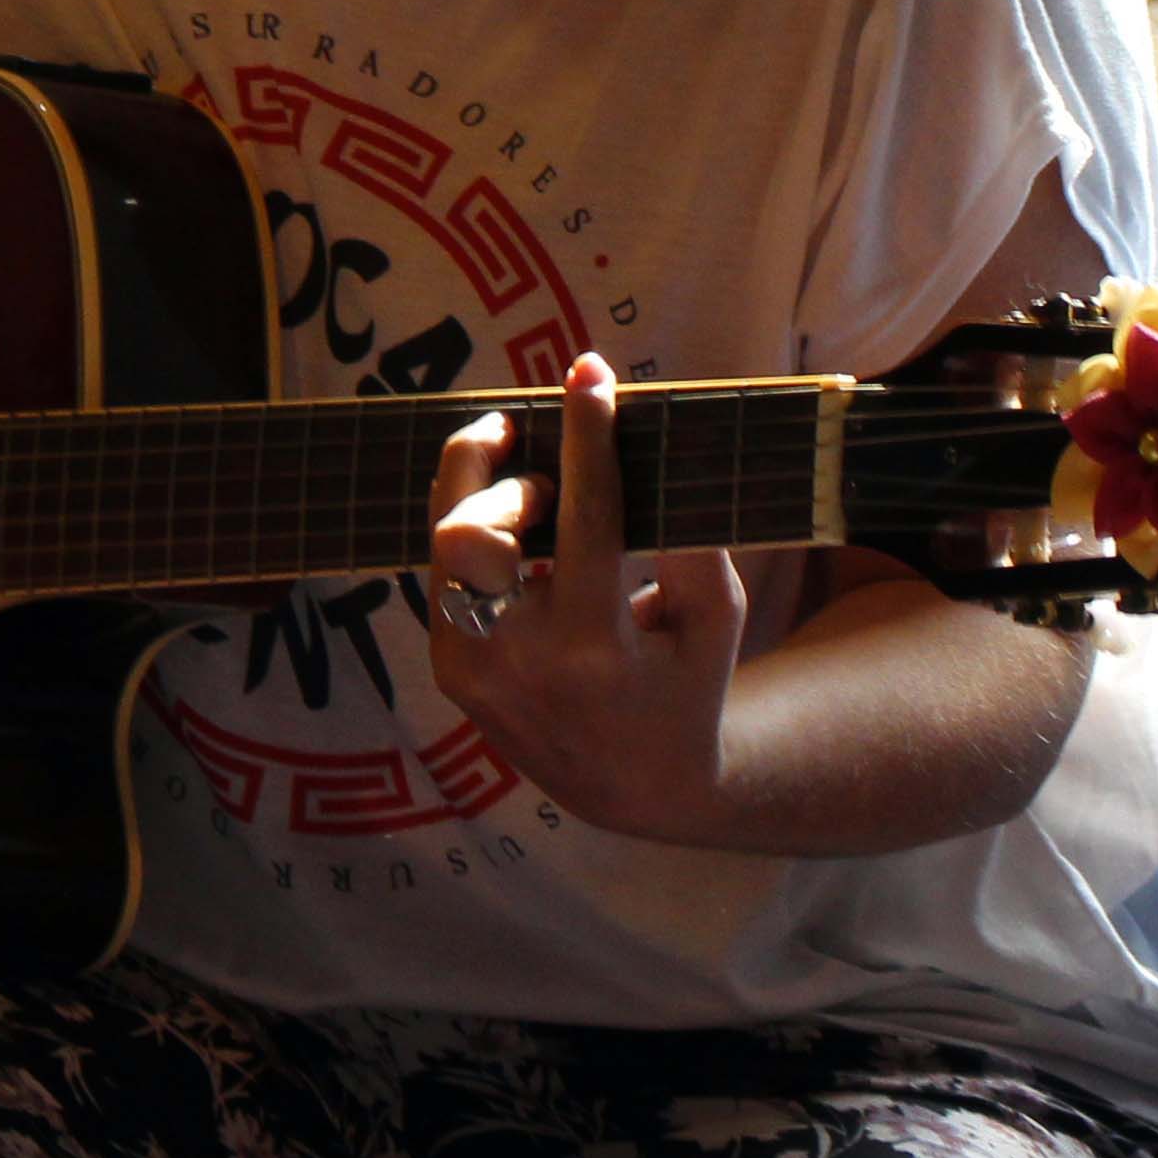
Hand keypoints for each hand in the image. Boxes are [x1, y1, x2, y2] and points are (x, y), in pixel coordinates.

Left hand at [425, 354, 750, 837]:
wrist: (635, 787)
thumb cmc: (687, 684)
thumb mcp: (716, 617)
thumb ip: (689, 540)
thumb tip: (644, 444)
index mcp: (596, 645)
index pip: (585, 515)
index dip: (587, 433)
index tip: (589, 370)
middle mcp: (520, 659)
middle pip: (467, 531)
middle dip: (498, 474)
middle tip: (540, 464)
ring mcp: (472, 669)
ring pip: (441, 546)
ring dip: (478, 493)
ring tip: (529, 487)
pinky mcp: (450, 670)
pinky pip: (443, 574)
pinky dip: (474, 534)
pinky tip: (512, 525)